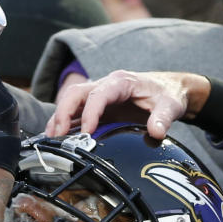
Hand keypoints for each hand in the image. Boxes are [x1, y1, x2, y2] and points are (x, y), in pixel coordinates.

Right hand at [45, 70, 210, 139]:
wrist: (170, 90)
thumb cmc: (168, 95)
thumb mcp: (171, 105)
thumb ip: (163, 118)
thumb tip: (156, 132)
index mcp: (122, 82)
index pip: (98, 94)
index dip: (89, 112)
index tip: (86, 132)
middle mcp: (106, 85)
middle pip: (76, 94)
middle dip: (63, 113)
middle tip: (57, 136)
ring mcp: (100, 96)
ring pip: (71, 102)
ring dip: (59, 119)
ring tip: (51, 139)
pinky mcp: (98, 107)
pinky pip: (76, 113)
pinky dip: (64, 124)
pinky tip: (57, 138)